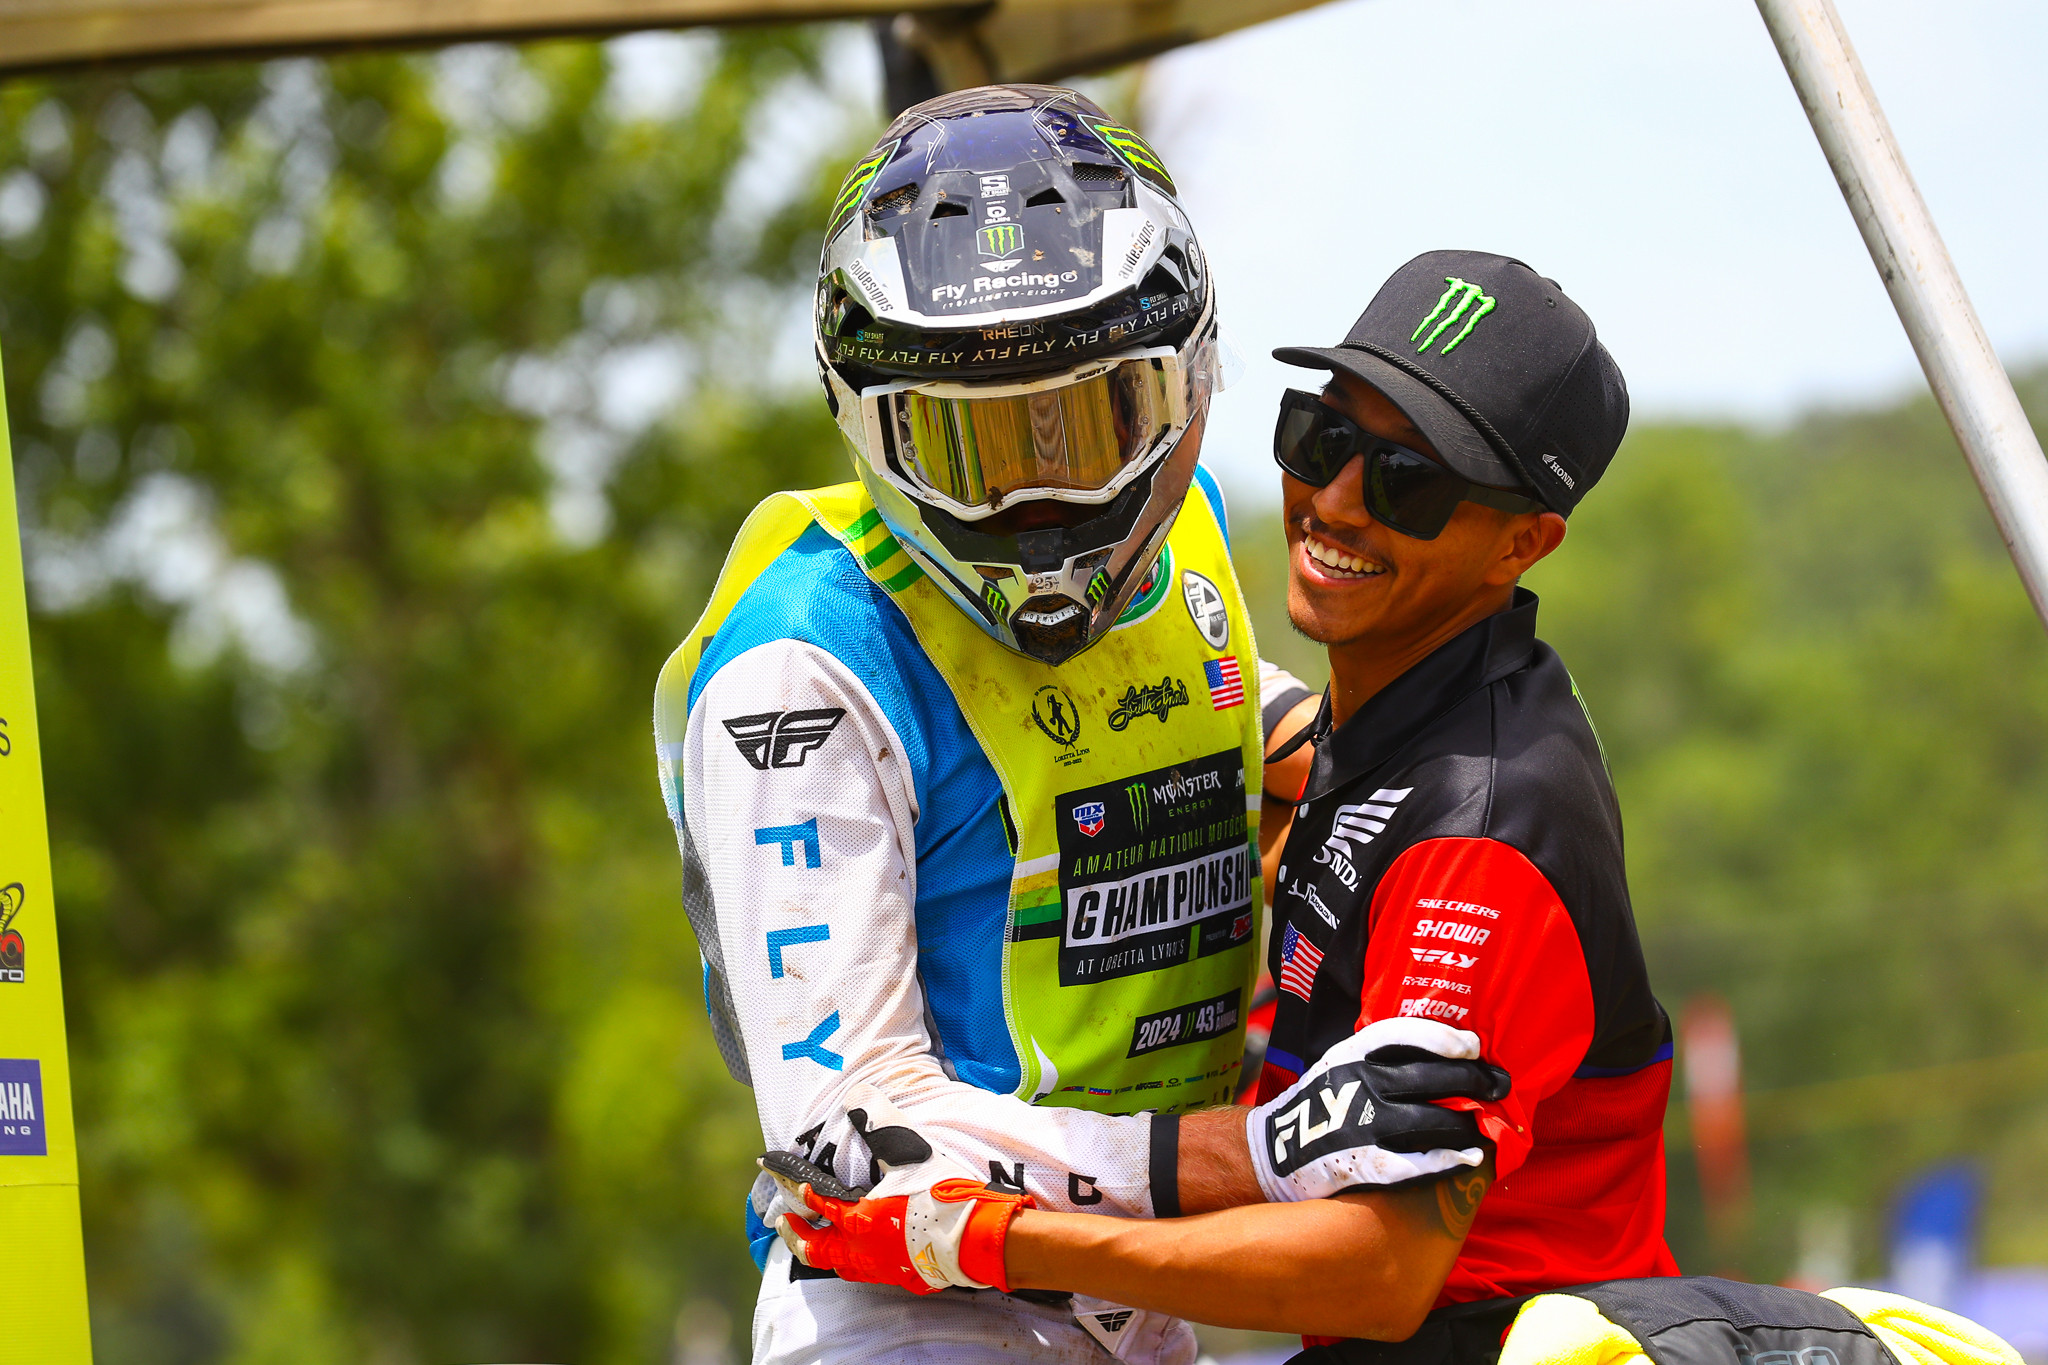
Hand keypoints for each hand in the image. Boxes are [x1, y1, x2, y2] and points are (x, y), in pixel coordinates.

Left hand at [759, 1152, 1033, 1293]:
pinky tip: (862, 1252)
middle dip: (794, 1233)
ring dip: (823, 1250)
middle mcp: (863, 1249)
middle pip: (815, 1248)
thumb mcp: (909, 1153)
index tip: (769, 1168)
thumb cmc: (942, 1194)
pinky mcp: (906, 1277)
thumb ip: (880, 1125)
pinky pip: (868, 1273)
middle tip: (781, 1221)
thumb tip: (857, 1097)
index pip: (814, 1198)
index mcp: (859, 1218)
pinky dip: (855, 1260)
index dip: (789, 1182)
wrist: (979, 1236)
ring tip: (817, 1239)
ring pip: (840, 1264)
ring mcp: (883, 1268)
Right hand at [1247, 1017, 1510, 1202]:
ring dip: (1466, 1124)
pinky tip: (1468, 1158)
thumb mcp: (1343, 1065)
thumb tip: (1445, 1054)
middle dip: (1472, 1081)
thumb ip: (1383, 1059)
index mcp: (1353, 1052)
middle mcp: (1360, 1082)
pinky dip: (1446, 1160)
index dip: (1443, 1038)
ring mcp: (1361, 1122)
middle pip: (1430, 1077)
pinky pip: (1415, 1161)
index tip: (1472, 1046)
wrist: (1273, 1150)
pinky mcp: (1362, 1161)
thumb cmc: (1321, 1104)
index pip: (1404, 1034)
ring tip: (1485, 1127)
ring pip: (1431, 1120)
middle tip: (1498, 1086)